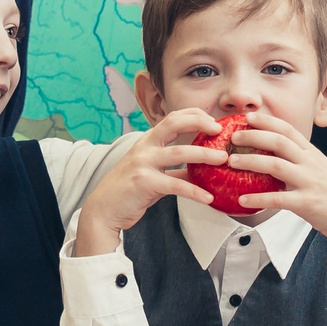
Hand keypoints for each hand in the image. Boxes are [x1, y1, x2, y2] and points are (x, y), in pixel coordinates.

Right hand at [71, 109, 225, 255]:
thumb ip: (175, 171)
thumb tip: (201, 173)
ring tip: (223, 159)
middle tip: (219, 130)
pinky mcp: (144, 183)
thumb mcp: (153, 174)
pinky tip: (208, 197)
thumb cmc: (129, 191)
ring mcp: (143, 164)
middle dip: (199, 122)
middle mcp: (144, 148)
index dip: (194, 115)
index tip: (214, 122)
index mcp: (147, 141)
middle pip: (173, 124)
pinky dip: (194, 191)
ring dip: (204, 155)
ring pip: (179, 153)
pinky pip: (175, 185)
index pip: (172, 118)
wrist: (103, 210)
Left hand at [223, 110, 326, 246]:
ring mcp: (308, 182)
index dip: (267, 121)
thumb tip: (276, 155)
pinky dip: (259, 199)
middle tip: (233, 136)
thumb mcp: (320, 169)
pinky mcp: (307, 203)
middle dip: (254, 136)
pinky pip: (279, 199)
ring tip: (231, 162)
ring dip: (251, 162)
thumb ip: (300, 161)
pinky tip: (242, 199)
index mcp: (311, 154)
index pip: (288, 130)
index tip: (248, 116)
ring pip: (276, 165)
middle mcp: (309, 164)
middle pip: (279, 142)